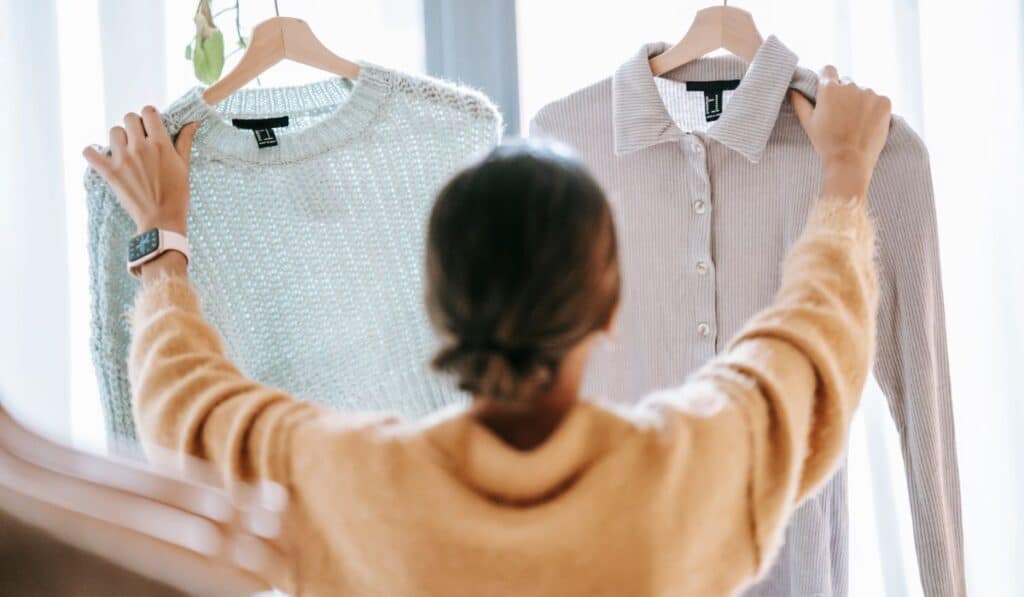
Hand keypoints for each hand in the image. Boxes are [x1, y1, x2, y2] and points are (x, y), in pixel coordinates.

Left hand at [83, 107, 198, 235]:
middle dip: (135, 126)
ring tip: (125, 151)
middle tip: (139, 140)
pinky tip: (100, 156)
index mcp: (160, 143)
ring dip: (119, 138)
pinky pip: (90, 153)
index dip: (149, 117)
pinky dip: (92, 153)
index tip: (151, 126)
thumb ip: (185, 140)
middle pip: (129, 118)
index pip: (148, 112)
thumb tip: (194, 122)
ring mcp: (123, 159)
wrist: (162, 219)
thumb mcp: (184, 165)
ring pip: (113, 132)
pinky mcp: (110, 172)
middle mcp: (140, 147)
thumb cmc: (177, 194)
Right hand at [789, 65, 891, 196]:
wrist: (850, 161)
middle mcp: (850, 85)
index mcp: (829, 89)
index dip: (828, 80)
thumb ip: (799, 102)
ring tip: (856, 124)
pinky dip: (874, 110)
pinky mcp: (884, 102)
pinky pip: (878, 100)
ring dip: (860, 102)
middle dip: (845, 95)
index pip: (828, 70)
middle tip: (842, 117)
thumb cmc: (826, 143)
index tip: (829, 93)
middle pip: (847, 83)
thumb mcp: (808, 123)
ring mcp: (869, 93)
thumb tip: (792, 89)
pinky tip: (868, 124)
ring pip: (864, 92)